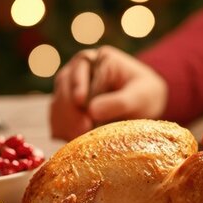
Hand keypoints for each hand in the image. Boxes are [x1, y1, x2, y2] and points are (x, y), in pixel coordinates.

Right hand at [50, 46, 166, 140]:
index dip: (78, 84)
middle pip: (64, 85)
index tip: (80, 101)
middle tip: (81, 131)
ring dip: (64, 123)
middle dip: (71, 109)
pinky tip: (73, 143)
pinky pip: (57, 119)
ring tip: (78, 141)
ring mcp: (69, 89)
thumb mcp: (141, 97)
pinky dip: (63, 131)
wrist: (144, 108)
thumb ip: (120, 102)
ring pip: (57, 103)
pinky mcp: (66, 109)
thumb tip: (92, 110)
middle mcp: (79, 70)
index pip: (82, 66)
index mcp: (100, 59)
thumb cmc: (146, 96)